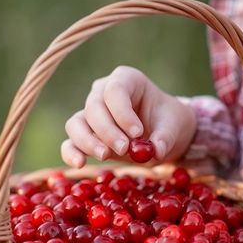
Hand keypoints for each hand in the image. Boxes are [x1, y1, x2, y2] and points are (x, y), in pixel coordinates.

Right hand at [61, 66, 196, 167]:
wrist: (162, 134)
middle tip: (125, 148)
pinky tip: (80, 163)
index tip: (137, 133)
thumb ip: (165, 138)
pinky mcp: (84, 135)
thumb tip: (154, 150)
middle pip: (94, 106)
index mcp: (127, 79)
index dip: (122, 112)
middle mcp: (103, 92)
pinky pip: (70, 142)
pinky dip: (71, 153)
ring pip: (77, 123)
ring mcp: (90, 113)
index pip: (115, 90)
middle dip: (108, 130)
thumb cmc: (166, 122)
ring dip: (88, 141)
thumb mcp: (173, 128)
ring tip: (105, 156)